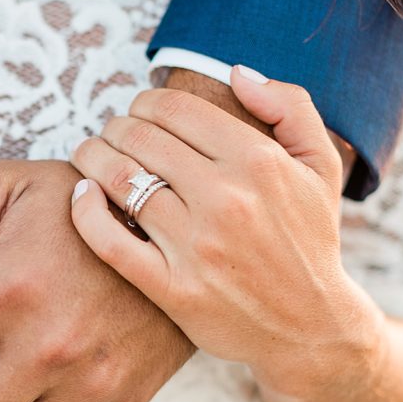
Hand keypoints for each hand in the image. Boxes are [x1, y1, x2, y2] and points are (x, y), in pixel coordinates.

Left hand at [69, 67, 375, 395]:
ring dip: (91, 157)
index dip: (144, 103)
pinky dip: (84, 210)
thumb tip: (235, 72)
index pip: (174, 109)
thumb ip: (290, 106)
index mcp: (258, 161)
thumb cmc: (310, 240)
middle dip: (114, 127)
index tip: (137, 113)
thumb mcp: (321, 166)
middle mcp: (226, 199)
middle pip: (140, 139)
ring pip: (120, 181)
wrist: (312, 329)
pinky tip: (82, 194)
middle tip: (109, 134)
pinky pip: (110, 240)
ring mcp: (197, 246)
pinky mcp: (172, 289)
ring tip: (88, 156)